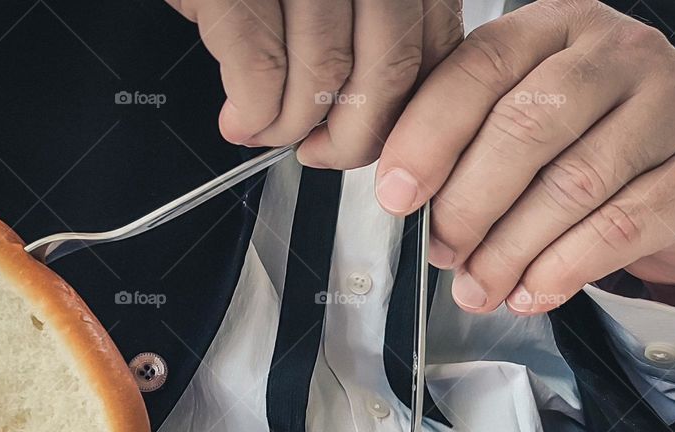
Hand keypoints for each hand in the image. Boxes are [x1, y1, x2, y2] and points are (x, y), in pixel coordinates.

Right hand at [165, 0, 462, 167]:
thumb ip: (370, 36)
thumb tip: (368, 118)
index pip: (433, 53)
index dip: (403, 117)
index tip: (372, 143)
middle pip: (388, 72)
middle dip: (350, 138)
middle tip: (316, 152)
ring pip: (325, 76)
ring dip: (291, 125)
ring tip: (264, 130)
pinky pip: (260, 66)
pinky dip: (253, 109)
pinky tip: (241, 117)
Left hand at [375, 0, 674, 313]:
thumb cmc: (590, 142)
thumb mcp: (526, 119)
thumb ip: (466, 139)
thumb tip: (400, 194)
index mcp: (556, 27)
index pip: (482, 66)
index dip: (429, 136)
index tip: (396, 195)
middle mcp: (618, 53)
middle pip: (524, 127)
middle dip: (467, 203)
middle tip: (441, 250)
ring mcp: (670, 107)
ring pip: (570, 185)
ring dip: (508, 250)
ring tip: (477, 286)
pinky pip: (618, 228)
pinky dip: (561, 270)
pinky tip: (529, 292)